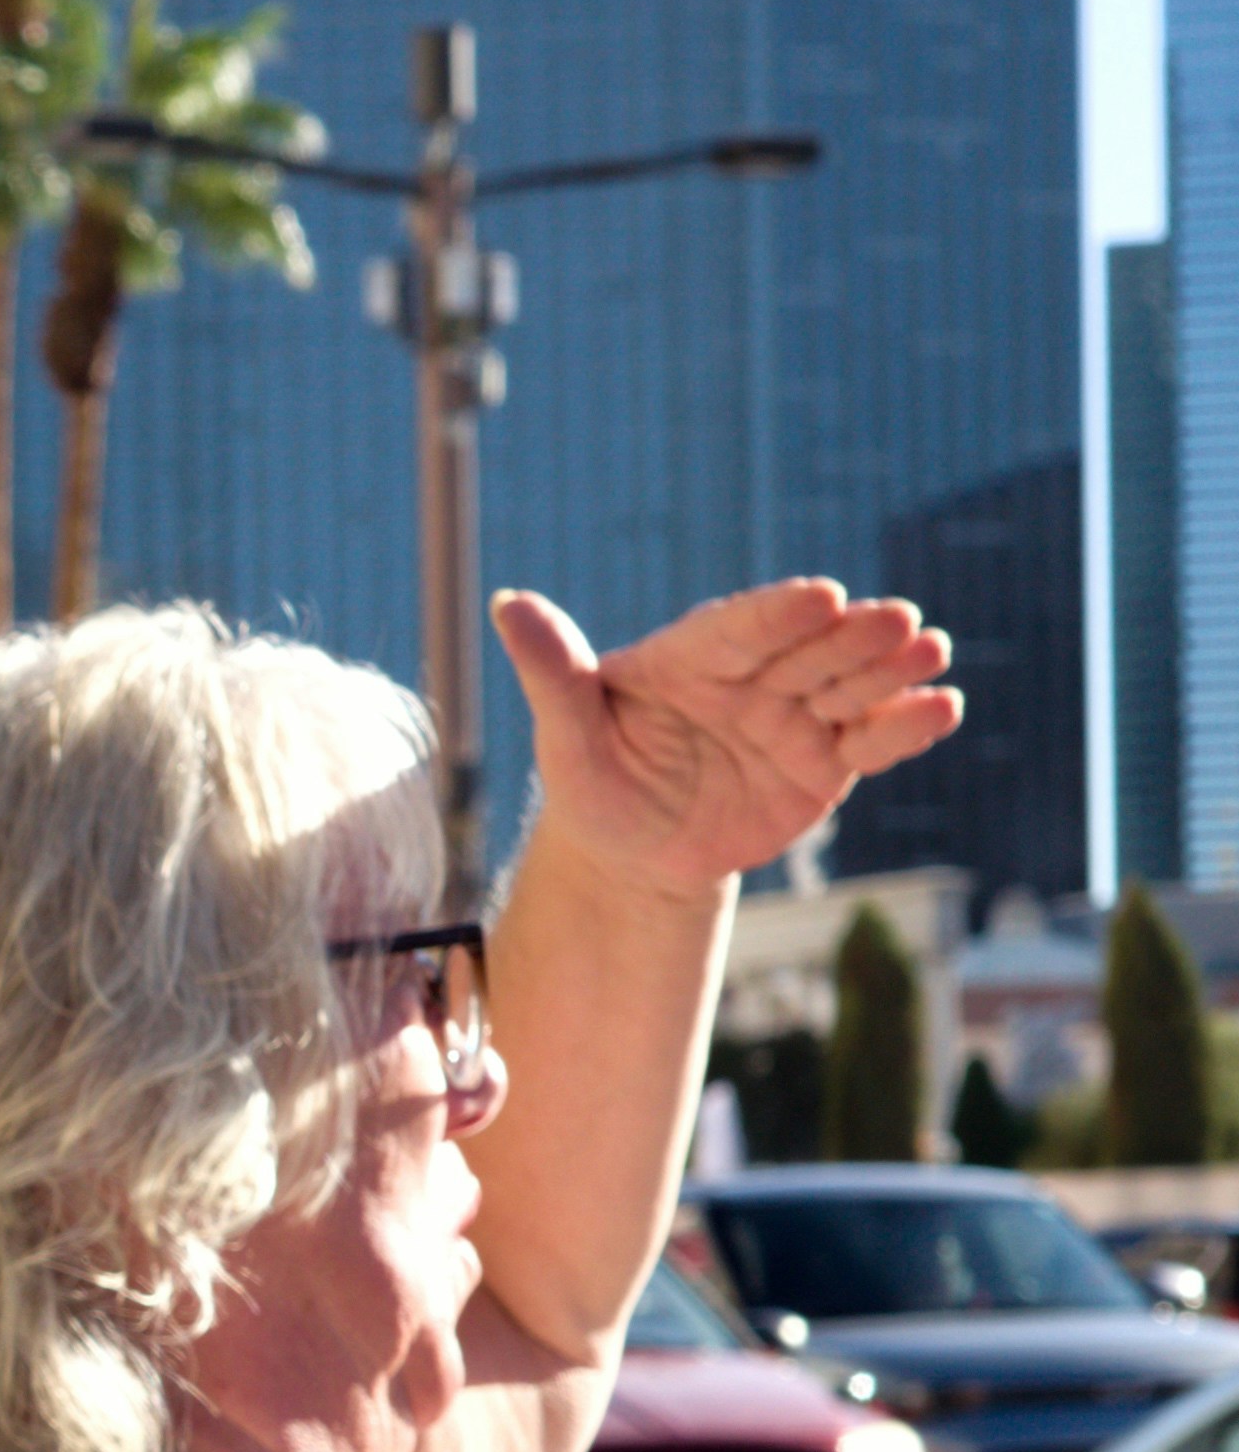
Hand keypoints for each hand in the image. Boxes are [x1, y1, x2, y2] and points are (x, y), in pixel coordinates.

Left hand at [492, 578, 961, 900]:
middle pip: (807, 653)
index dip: (778, 615)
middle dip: (851, 638)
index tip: (819, 596)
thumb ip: (552, 672)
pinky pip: (869, 743)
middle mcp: (752, 678)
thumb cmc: (593, 784)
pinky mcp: (826, 763)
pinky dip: (906, 727)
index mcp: (690, 657)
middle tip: (897, 620)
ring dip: (891, 671)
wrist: (635, 855)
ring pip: (848, 689)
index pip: (739, 630)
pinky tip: (944, 708)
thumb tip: (507, 601)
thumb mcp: (565, 737)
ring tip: (931, 651)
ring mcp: (794, 717)